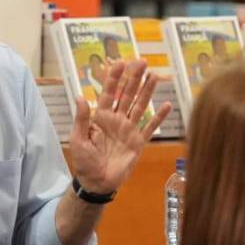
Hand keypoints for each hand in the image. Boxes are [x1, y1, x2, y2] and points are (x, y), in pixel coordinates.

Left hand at [68, 60, 171, 193]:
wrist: (97, 183)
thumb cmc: (84, 162)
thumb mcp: (78, 139)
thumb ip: (81, 118)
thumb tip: (79, 96)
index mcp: (101, 117)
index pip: (109, 93)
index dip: (114, 78)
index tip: (120, 63)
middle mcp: (117, 120)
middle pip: (127, 95)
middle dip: (134, 78)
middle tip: (142, 62)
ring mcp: (129, 130)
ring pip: (140, 106)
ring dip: (147, 91)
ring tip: (155, 76)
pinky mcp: (139, 142)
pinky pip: (150, 127)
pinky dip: (159, 117)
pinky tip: (167, 105)